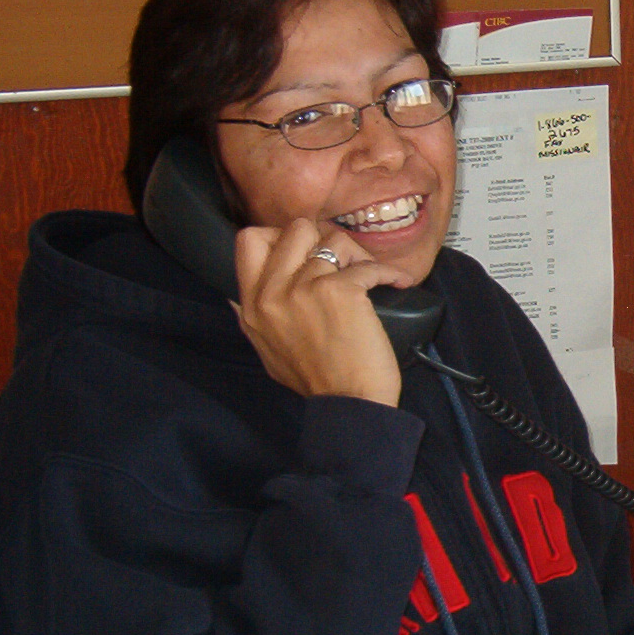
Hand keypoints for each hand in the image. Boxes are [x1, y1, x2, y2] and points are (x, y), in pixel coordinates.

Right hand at [233, 218, 412, 405]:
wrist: (348, 405)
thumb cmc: (315, 381)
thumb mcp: (266, 351)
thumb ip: (251, 321)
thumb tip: (235, 298)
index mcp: (253, 306)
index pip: (249, 241)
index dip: (279, 235)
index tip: (304, 249)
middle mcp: (273, 292)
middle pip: (295, 229)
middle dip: (324, 235)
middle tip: (343, 257)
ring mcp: (305, 289)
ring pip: (335, 241)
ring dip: (359, 254)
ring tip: (371, 274)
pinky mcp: (340, 292)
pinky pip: (368, 265)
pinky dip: (388, 272)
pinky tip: (398, 283)